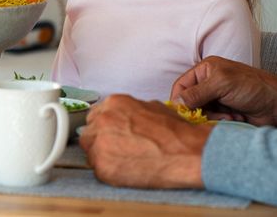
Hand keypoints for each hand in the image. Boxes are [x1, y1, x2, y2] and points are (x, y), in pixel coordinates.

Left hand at [79, 95, 210, 188]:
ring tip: (124, 161)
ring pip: (90, 151)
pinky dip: (109, 172)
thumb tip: (121, 117)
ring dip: (102, 157)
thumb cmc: (175, 132)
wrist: (188, 153)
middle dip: (100, 141)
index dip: (104, 128)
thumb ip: (128, 110)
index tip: (111, 135)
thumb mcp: (150, 106)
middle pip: (89, 133)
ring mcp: (101, 144)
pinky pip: (97, 170)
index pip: (95, 116)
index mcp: (113, 103)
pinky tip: (127, 170)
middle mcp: (102, 120)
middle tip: (118, 150)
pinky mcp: (103, 167)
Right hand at [170, 56, 276, 126]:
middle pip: (189, 102)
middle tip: (213, 115)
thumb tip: (177, 102)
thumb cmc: (253, 87)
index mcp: (205, 70)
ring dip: (213, 117)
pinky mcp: (224, 112)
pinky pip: (212, 121)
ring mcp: (216, 99)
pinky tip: (235, 118)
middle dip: (200, 110)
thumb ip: (197, 92)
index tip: (182, 113)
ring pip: (201, 113)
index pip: (181, 86)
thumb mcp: (222, 84)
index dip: (179, 100)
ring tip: (230, 116)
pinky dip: (221, 122)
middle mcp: (208, 83)